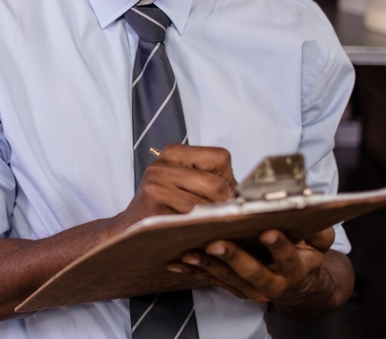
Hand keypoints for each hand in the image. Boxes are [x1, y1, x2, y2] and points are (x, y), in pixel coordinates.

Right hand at [121, 144, 236, 226]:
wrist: (130, 231)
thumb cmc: (166, 207)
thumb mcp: (185, 183)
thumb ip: (216, 180)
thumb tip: (255, 193)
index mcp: (174, 152)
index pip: (221, 158)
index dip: (227, 179)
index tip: (218, 195)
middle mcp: (162, 165)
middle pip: (217, 186)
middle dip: (224, 206)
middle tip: (216, 218)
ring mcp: (156, 186)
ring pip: (207, 207)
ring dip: (212, 222)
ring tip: (203, 227)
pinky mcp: (154, 210)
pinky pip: (192, 222)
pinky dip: (199, 232)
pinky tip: (193, 234)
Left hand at [167, 227, 335, 304]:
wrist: (299, 285)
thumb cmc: (304, 253)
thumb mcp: (319, 242)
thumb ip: (319, 229)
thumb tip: (314, 209)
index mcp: (295, 269)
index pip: (288, 258)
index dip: (279, 246)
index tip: (267, 231)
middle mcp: (273, 283)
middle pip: (252, 272)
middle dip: (233, 257)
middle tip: (215, 243)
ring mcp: (251, 288)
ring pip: (227, 278)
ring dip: (206, 265)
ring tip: (189, 252)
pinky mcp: (234, 287)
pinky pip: (211, 280)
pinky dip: (193, 272)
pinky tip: (176, 262)